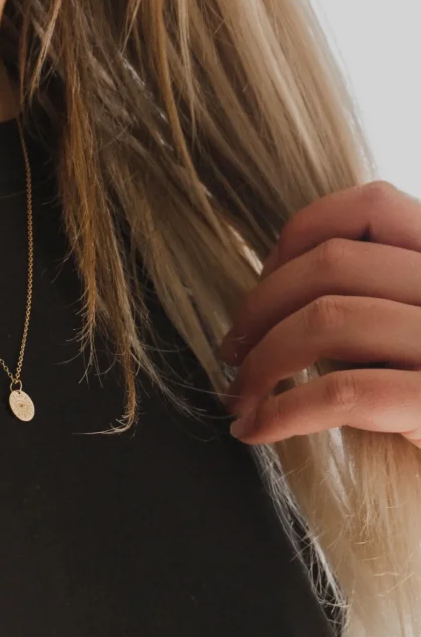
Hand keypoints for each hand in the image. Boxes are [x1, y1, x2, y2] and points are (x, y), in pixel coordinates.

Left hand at [219, 180, 420, 450]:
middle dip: (261, 307)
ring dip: (260, 362)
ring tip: (239, 395)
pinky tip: (256, 429)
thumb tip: (278, 284)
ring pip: (328, 320)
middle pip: (333, 263)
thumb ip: (376, 295)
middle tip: (233, 350)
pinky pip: (342, 394)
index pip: (371, 207)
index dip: (298, 239)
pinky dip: (280, 413)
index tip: (264, 286)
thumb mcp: (409, 329)